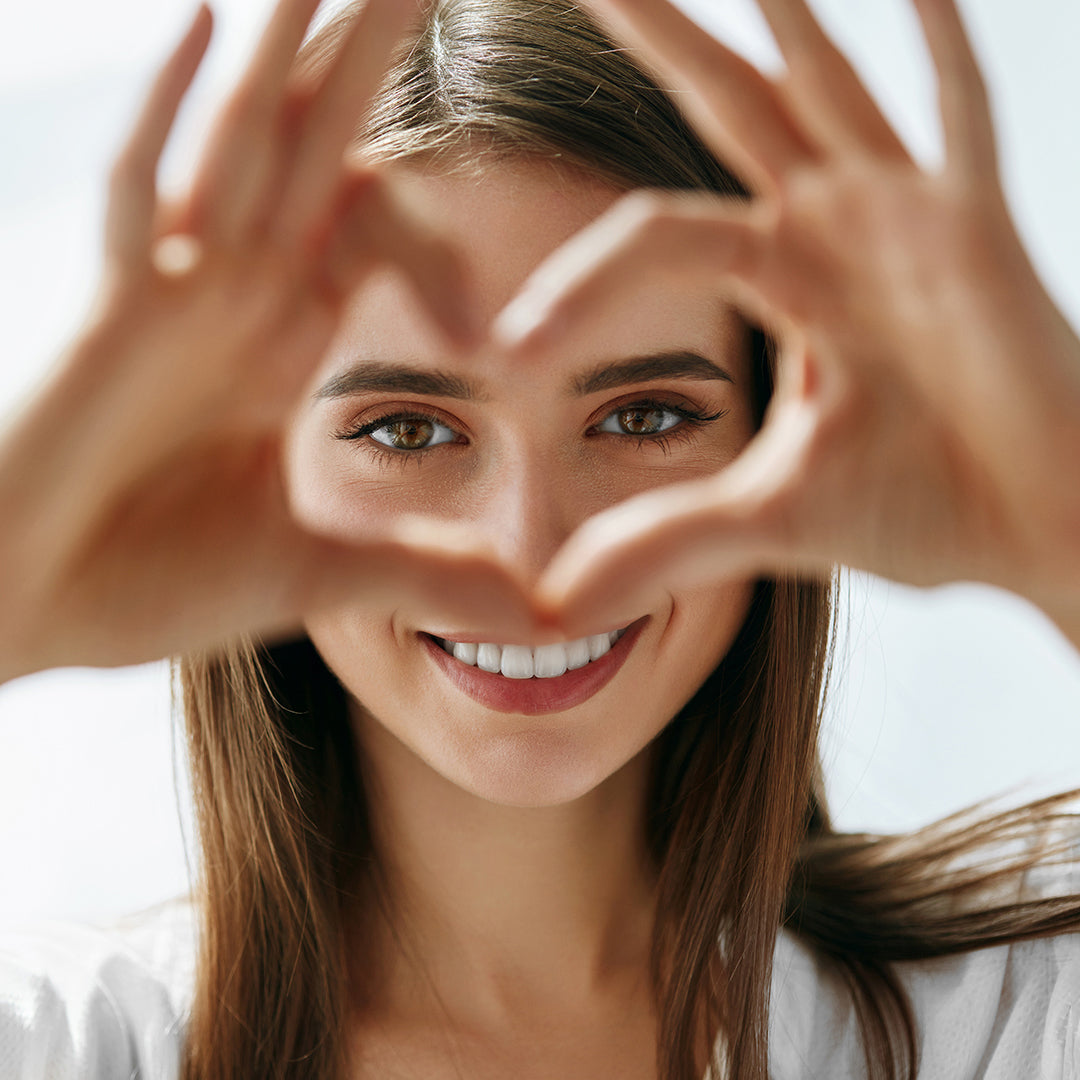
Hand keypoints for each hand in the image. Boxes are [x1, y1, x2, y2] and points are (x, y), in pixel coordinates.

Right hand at [0, 0, 538, 680]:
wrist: (27, 611)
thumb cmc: (148, 582)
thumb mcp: (322, 574)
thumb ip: (428, 574)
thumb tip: (539, 615)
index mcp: (283, 342)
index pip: (368, 230)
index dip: (425, 197)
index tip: (493, 150)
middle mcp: (234, 296)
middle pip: (320, 151)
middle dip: (371, 58)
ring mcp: (169, 292)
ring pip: (245, 142)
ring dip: (293, 48)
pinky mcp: (108, 311)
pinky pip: (139, 191)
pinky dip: (172, 112)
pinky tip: (212, 22)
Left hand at [495, 0, 1079, 642]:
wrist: (1043, 525)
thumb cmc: (926, 509)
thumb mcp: (768, 520)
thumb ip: (663, 542)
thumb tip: (553, 604)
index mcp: (780, 281)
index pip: (650, 243)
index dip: (576, 289)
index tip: (508, 351)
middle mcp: (833, 229)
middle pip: (722, 106)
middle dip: (656, 34)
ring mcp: (907, 218)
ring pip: (824, 86)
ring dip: (778, 12)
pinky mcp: (980, 230)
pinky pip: (959, 118)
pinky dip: (939, 48)